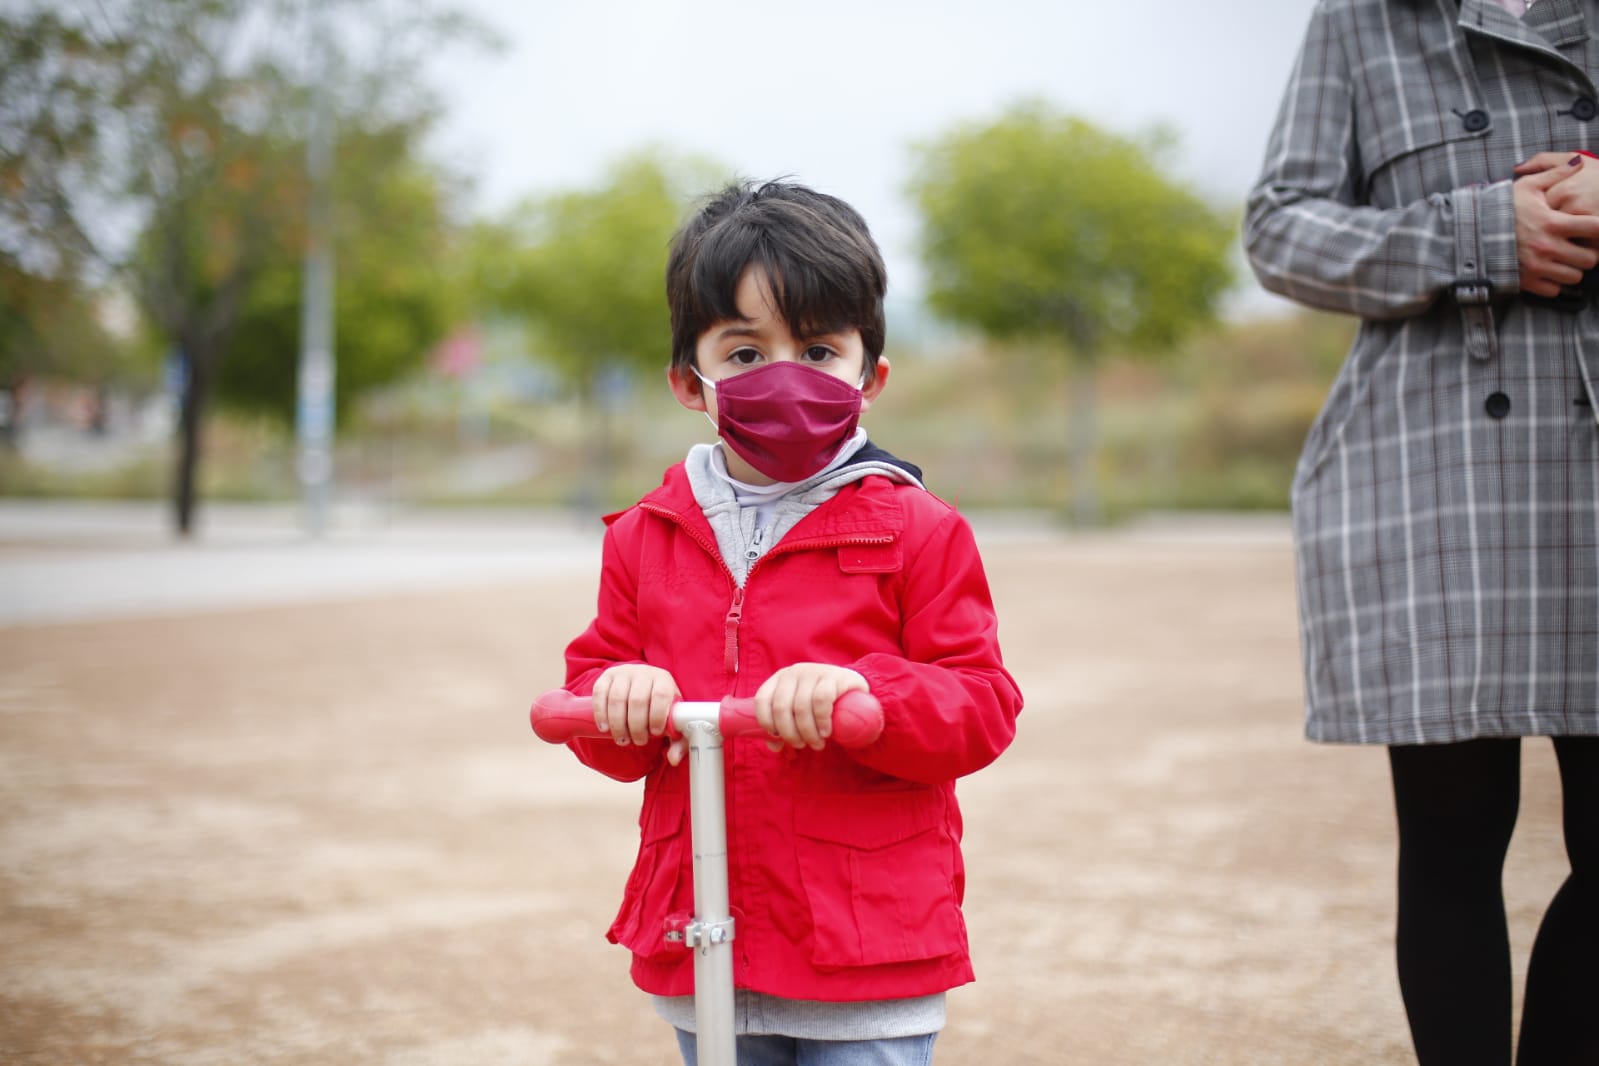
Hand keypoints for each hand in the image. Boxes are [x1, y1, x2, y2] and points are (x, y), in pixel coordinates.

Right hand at [591, 664, 686, 764]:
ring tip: (622, 739)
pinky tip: (604, 727)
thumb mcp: (671, 720)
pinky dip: (600, 713)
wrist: (642, 686)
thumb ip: (677, 741)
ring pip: (617, 698)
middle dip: (636, 726)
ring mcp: (623, 673)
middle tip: (637, 741)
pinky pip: (600, 694)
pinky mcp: (607, 677)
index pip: (661, 695)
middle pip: (637, 700)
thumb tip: (674, 759)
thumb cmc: (658, 706)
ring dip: (618, 723)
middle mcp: (644, 673)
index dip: (657, 716)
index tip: (654, 733)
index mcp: (663, 680)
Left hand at [754, 663, 868, 751]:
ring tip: (816, 744)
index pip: (762, 700)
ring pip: (801, 707)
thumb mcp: (799, 712)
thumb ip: (784, 727)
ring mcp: (813, 672)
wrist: (853, 688)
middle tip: (801, 745)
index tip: (778, 737)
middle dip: (790, 733)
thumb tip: (774, 746)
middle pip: (781, 708)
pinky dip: (821, 721)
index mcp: (779, 679)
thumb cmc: (821, 704)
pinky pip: (821, 701)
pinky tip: (826, 732)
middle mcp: (793, 672)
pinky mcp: (833, 677)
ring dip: (808, 732)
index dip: (766, 721)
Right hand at [1512, 162, 1598, 296]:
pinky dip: (1554, 283)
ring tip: (1563, 260)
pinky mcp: (1525, 282)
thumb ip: (1555, 173)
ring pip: (1575, 277)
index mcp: (1552, 223)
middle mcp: (1547, 247)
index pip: (1595, 228)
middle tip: (1579, 247)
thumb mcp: (1527, 186)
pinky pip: (1554, 290)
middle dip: (1588, 253)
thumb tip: (1578, 162)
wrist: (1469, 233)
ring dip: (1572, 269)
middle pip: (1590, 259)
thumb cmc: (1500, 208)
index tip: (1594, 228)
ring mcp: (1536, 267)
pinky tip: (1548, 271)